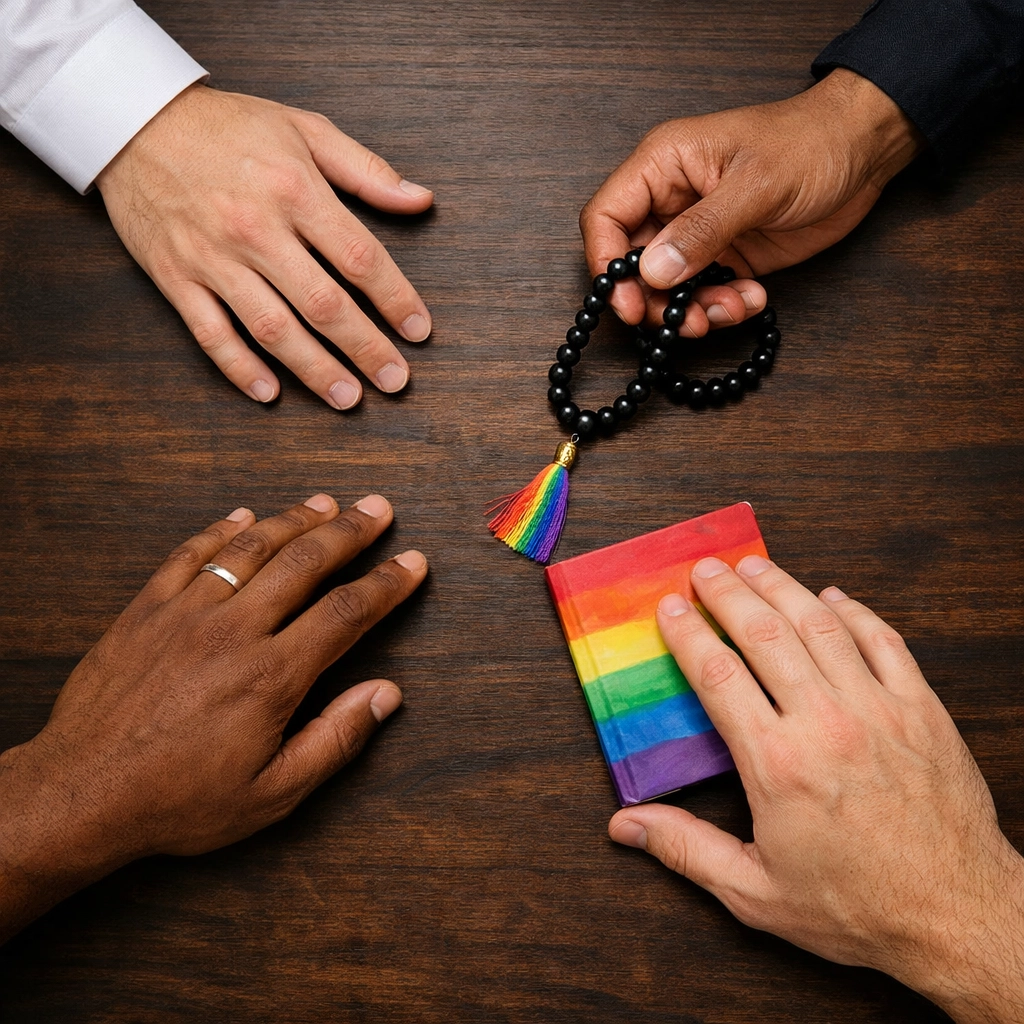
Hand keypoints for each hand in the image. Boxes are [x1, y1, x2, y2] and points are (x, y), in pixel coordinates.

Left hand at [0, 493, 427, 942]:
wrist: (80, 794)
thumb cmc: (178, 800)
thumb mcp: (271, 794)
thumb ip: (334, 740)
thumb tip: (386, 695)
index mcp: (271, 676)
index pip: (345, 613)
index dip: (387, 584)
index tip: (412, 563)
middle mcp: (233, 632)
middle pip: (305, 563)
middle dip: (350, 532)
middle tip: (378, 508)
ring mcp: (185, 614)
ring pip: (251, 548)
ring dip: (294, 519)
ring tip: (326, 502)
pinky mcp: (145, 610)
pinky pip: (189, 554)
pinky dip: (220, 529)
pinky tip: (243, 515)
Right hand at [95, 85, 434, 408]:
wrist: (132, 119)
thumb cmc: (227, 127)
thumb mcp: (304, 129)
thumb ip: (366, 170)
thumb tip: (421, 200)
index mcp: (295, 190)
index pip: (359, 258)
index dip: (395, 299)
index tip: (419, 331)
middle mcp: (256, 229)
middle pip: (323, 304)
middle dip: (365, 348)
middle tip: (395, 381)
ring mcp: (213, 258)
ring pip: (272, 329)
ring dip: (314, 370)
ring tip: (348, 399)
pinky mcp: (176, 277)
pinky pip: (211, 334)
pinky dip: (240, 368)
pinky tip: (269, 393)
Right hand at [580, 69, 922, 332]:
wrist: (864, 151)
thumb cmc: (811, 143)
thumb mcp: (756, 184)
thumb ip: (702, 230)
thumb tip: (654, 271)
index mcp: (663, 166)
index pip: (606, 218)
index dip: (607, 265)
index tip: (630, 304)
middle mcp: (671, 201)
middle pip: (632, 265)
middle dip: (656, 301)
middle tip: (684, 322)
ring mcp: (695, 233)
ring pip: (667, 289)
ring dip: (692, 311)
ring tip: (730, 309)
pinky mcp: (723, 257)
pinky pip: (704, 294)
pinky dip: (722, 307)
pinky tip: (752, 299)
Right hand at [608, 556, 1023, 1023]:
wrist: (957, 916)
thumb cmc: (857, 907)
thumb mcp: (756, 893)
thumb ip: (686, 849)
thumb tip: (625, 826)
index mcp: (777, 764)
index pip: (718, 675)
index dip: (688, 633)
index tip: (671, 607)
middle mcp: (826, 723)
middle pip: (765, 634)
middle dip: (728, 594)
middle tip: (706, 569)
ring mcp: (878, 709)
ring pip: (821, 625)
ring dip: (782, 587)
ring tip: (755, 565)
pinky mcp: (922, 709)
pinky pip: (884, 640)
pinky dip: (854, 611)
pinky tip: (832, 596)